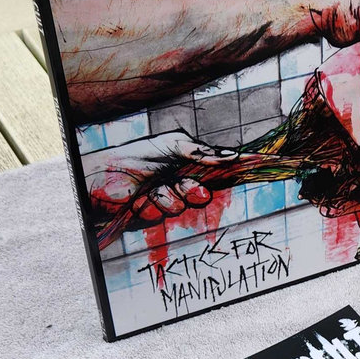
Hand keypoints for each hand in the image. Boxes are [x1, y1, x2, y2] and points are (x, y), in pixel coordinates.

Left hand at [83, 130, 235, 231]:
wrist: (104, 175)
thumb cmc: (137, 155)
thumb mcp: (171, 145)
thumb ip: (200, 152)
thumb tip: (229, 156)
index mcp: (189, 163)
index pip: (217, 167)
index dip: (235, 167)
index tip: (255, 163)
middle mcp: (183, 181)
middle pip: (207, 191)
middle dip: (196, 190)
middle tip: (186, 185)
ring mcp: (171, 198)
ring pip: (186, 204)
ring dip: (171, 196)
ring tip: (154, 188)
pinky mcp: (158, 213)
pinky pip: (168, 212)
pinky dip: (155, 203)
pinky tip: (142, 198)